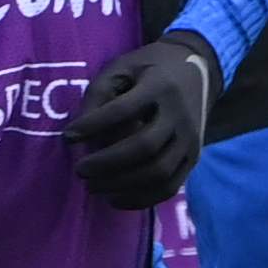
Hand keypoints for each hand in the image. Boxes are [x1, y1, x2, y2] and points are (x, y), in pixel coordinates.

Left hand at [63, 33, 216, 206]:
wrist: (199, 69)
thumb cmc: (150, 69)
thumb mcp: (121, 68)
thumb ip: (98, 95)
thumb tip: (77, 135)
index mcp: (160, 86)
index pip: (123, 110)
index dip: (93, 126)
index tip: (68, 136)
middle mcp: (180, 114)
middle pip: (144, 147)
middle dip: (107, 163)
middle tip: (79, 170)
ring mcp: (191, 139)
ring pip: (159, 172)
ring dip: (121, 185)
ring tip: (92, 186)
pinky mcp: (193, 158)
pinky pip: (169, 187)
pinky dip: (141, 200)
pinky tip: (114, 198)